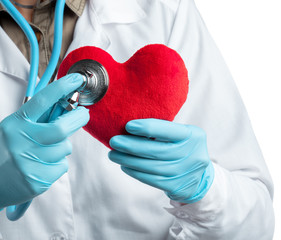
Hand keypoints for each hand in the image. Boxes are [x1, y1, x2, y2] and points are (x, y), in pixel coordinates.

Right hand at [0, 74, 89, 207]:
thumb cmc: (6, 151)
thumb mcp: (15, 129)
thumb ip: (38, 119)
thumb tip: (66, 107)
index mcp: (16, 124)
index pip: (42, 101)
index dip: (61, 88)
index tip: (77, 80)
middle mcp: (21, 141)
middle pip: (61, 128)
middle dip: (78, 118)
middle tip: (83, 114)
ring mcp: (29, 162)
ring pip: (65, 148)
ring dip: (62, 147)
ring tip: (47, 151)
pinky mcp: (37, 180)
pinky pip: (62, 166)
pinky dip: (58, 164)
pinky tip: (43, 166)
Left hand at [108, 119, 213, 202]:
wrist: (200, 176)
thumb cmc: (183, 148)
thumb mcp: (181, 135)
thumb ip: (163, 131)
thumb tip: (131, 128)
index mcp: (192, 136)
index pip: (168, 130)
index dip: (147, 127)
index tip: (128, 126)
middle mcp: (191, 154)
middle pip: (156, 150)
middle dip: (131, 146)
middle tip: (114, 141)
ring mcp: (185, 172)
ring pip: (151, 166)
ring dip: (129, 160)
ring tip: (114, 155)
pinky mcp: (177, 187)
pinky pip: (152, 179)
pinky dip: (136, 172)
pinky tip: (125, 166)